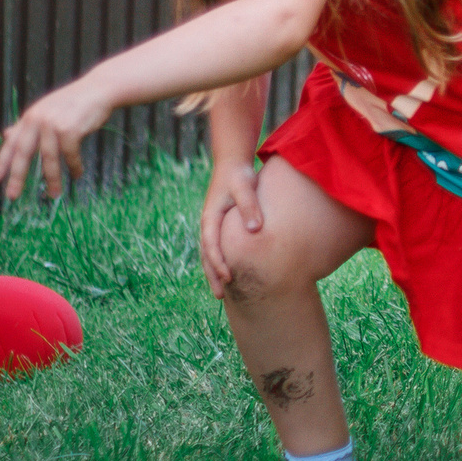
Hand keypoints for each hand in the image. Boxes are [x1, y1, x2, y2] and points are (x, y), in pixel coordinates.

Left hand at [0, 77, 114, 201]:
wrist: (99, 89)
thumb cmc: (74, 102)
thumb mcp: (45, 111)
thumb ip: (27, 125)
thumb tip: (6, 134)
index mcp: (29, 117)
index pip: (11, 143)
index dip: (2, 163)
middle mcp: (37, 119)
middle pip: (23, 153)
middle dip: (17, 176)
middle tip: (12, 196)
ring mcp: (53, 124)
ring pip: (48, 158)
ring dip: (52, 179)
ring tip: (54, 194)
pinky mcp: (69, 129)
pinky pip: (70, 155)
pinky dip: (74, 167)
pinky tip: (77, 174)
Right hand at [198, 161, 264, 295]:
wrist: (232, 164)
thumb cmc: (239, 175)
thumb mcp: (245, 187)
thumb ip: (249, 206)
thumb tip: (255, 230)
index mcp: (211, 217)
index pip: (211, 246)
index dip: (218, 263)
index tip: (228, 278)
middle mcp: (208, 224)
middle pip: (206, 255)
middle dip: (212, 276)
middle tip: (220, 296)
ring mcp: (213, 226)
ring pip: (209, 254)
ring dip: (214, 273)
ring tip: (222, 293)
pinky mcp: (220, 226)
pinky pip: (218, 248)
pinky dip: (219, 263)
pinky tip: (229, 274)